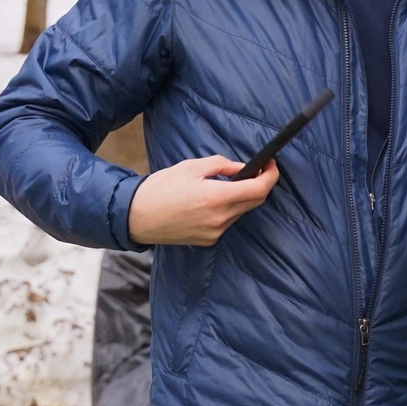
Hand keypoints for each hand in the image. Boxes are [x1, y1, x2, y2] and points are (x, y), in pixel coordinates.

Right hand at [128, 155, 279, 245]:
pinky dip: (228, 209)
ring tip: (230, 184)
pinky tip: (214, 200)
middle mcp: (220, 219)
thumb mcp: (192, 167)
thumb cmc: (161, 188)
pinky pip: (228, 222)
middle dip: (260, 185)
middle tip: (257, 170)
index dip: (271, 176)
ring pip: (242, 212)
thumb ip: (222, 165)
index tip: (271, 165)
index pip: (259, 189)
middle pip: (255, 201)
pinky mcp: (208, 240)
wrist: (135, 217)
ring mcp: (215, 232)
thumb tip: (243, 168)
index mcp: (216, 197)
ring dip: (242, 197)